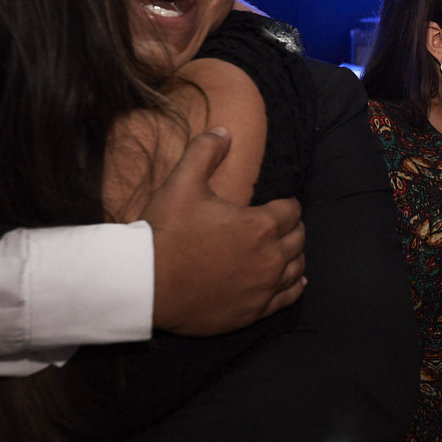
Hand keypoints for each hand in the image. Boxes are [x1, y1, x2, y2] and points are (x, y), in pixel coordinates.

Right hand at [146, 128, 306, 334]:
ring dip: (293, 255)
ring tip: (283, 250)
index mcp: (261, 225)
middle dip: (290, 228)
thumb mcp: (182, 183)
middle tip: (277, 226)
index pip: (292, 210)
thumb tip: (224, 130)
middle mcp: (271, 257)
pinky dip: (293, 285)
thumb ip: (205, 152)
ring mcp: (264, 287)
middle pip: (298, 238)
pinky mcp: (255, 311)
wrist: (143, 285)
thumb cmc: (165, 233)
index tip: (277, 205)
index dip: (285, 205)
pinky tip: (294, 279)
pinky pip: (288, 296)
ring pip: (297, 267)